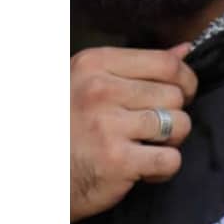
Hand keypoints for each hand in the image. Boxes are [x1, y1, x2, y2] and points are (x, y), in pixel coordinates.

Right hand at [70, 44, 197, 222]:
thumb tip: (184, 51)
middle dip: (174, 115)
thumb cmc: (68, 127)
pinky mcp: (118, 161)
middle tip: (152, 130)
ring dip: (170, 142)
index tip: (181, 94)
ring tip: (146, 148)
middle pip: (175, 97)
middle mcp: (100, 90)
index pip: (165, 63)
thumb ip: (137, 67)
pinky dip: (163, 169)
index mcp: (95, 64)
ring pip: (178, 126)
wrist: (38, 172)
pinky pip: (170, 159)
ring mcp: (109, 126)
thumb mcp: (89, 82)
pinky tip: (144, 169)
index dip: (185, 81)